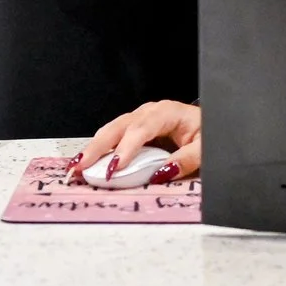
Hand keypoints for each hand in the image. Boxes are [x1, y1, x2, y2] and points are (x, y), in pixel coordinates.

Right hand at [71, 100, 201, 183]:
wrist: (209, 124)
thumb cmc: (206, 133)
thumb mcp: (204, 148)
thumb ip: (186, 160)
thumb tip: (162, 173)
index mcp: (167, 112)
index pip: (142, 128)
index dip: (127, 147)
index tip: (115, 167)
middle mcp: (149, 112)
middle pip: (119, 127)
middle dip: (98, 147)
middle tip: (82, 166)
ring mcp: (139, 119)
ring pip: (111, 131)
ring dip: (93, 149)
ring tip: (77, 167)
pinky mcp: (133, 130)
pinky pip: (114, 138)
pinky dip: (99, 150)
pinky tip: (87, 163)